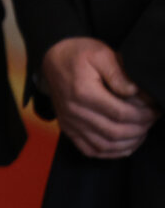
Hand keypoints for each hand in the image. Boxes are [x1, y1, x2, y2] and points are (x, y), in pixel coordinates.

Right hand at [41, 37, 159, 157]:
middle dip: (140, 129)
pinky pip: (89, 150)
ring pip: (104, 145)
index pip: (120, 113)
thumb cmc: (79, 55)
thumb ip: (119, 74)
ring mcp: (70, 123)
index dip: (143, 115)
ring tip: (143, 133)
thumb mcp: (101, 54)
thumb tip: (135, 93)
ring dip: (128, 143)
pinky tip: (125, 146)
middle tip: (152, 121)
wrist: (52, 61)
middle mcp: (75, 112)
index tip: (156, 110)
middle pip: (114, 132)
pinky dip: (110, 153)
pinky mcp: (68, 129)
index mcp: (84, 93)